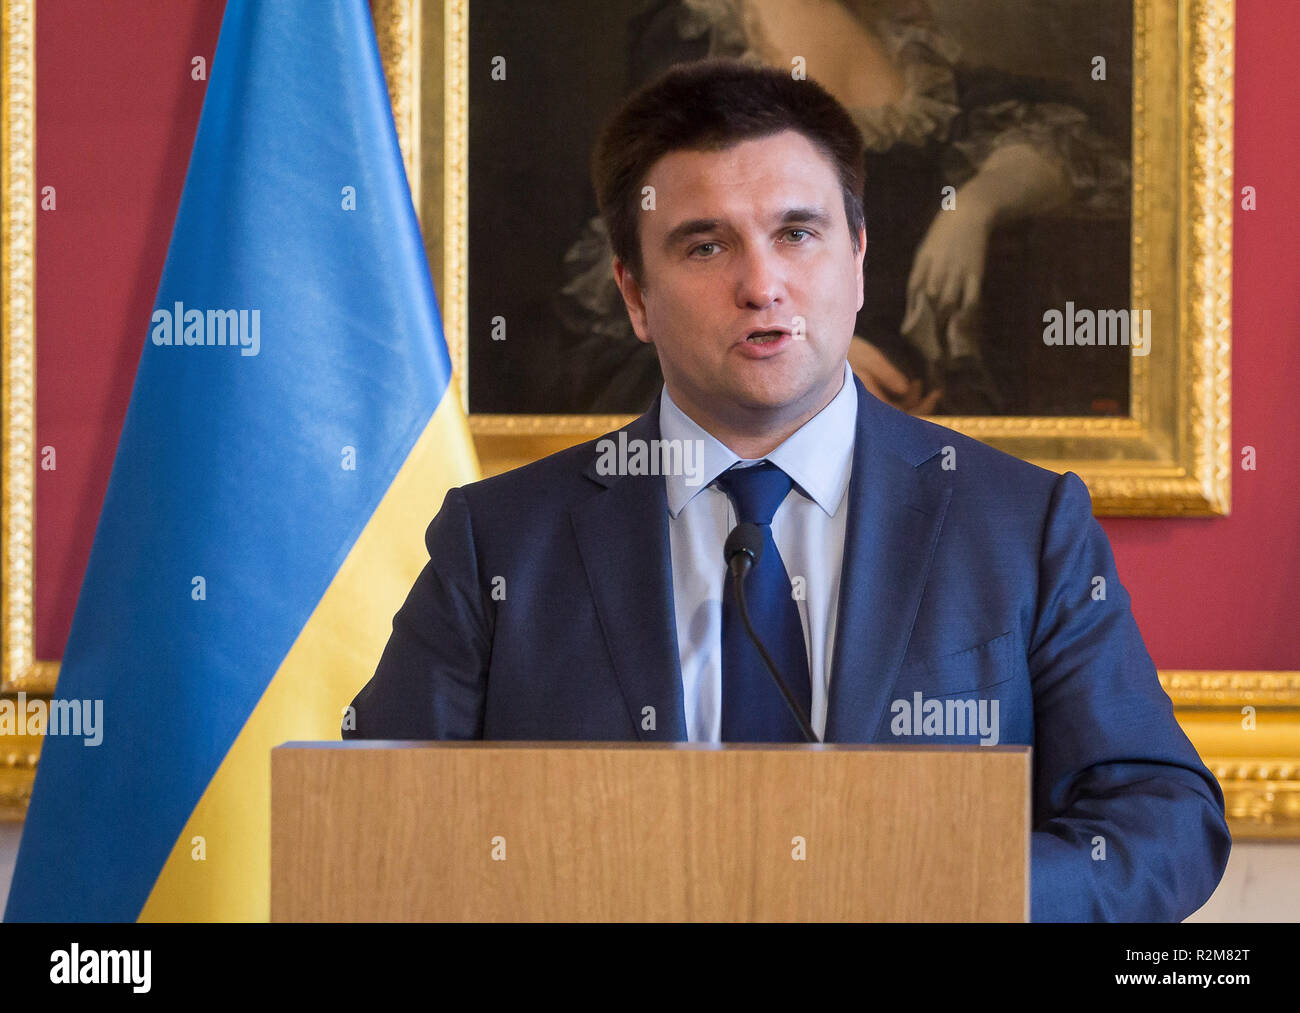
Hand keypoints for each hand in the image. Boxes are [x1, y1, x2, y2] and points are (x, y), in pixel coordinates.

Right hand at [848, 337, 941, 414]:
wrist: (827, 350)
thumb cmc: (846, 352)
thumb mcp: (868, 358)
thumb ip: (885, 374)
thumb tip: (904, 389)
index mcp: (866, 402)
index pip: (898, 416)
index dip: (920, 410)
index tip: (933, 395)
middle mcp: (868, 408)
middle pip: (899, 419)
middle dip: (920, 409)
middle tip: (936, 393)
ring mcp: (869, 405)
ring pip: (896, 413)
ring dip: (912, 402)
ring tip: (919, 384)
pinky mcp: (870, 399)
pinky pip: (891, 406)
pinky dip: (904, 398)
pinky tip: (911, 385)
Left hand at [902, 195, 994, 336]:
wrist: (970, 212)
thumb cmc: (944, 232)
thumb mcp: (925, 250)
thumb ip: (920, 273)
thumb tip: (916, 299)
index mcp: (922, 263)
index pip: (913, 292)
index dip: (911, 312)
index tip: (909, 331)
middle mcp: (938, 270)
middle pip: (930, 303)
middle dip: (928, 323)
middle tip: (927, 342)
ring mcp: (958, 272)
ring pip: (949, 304)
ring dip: (945, 324)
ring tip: (943, 339)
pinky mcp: (975, 273)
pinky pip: (971, 298)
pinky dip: (966, 314)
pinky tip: (963, 325)